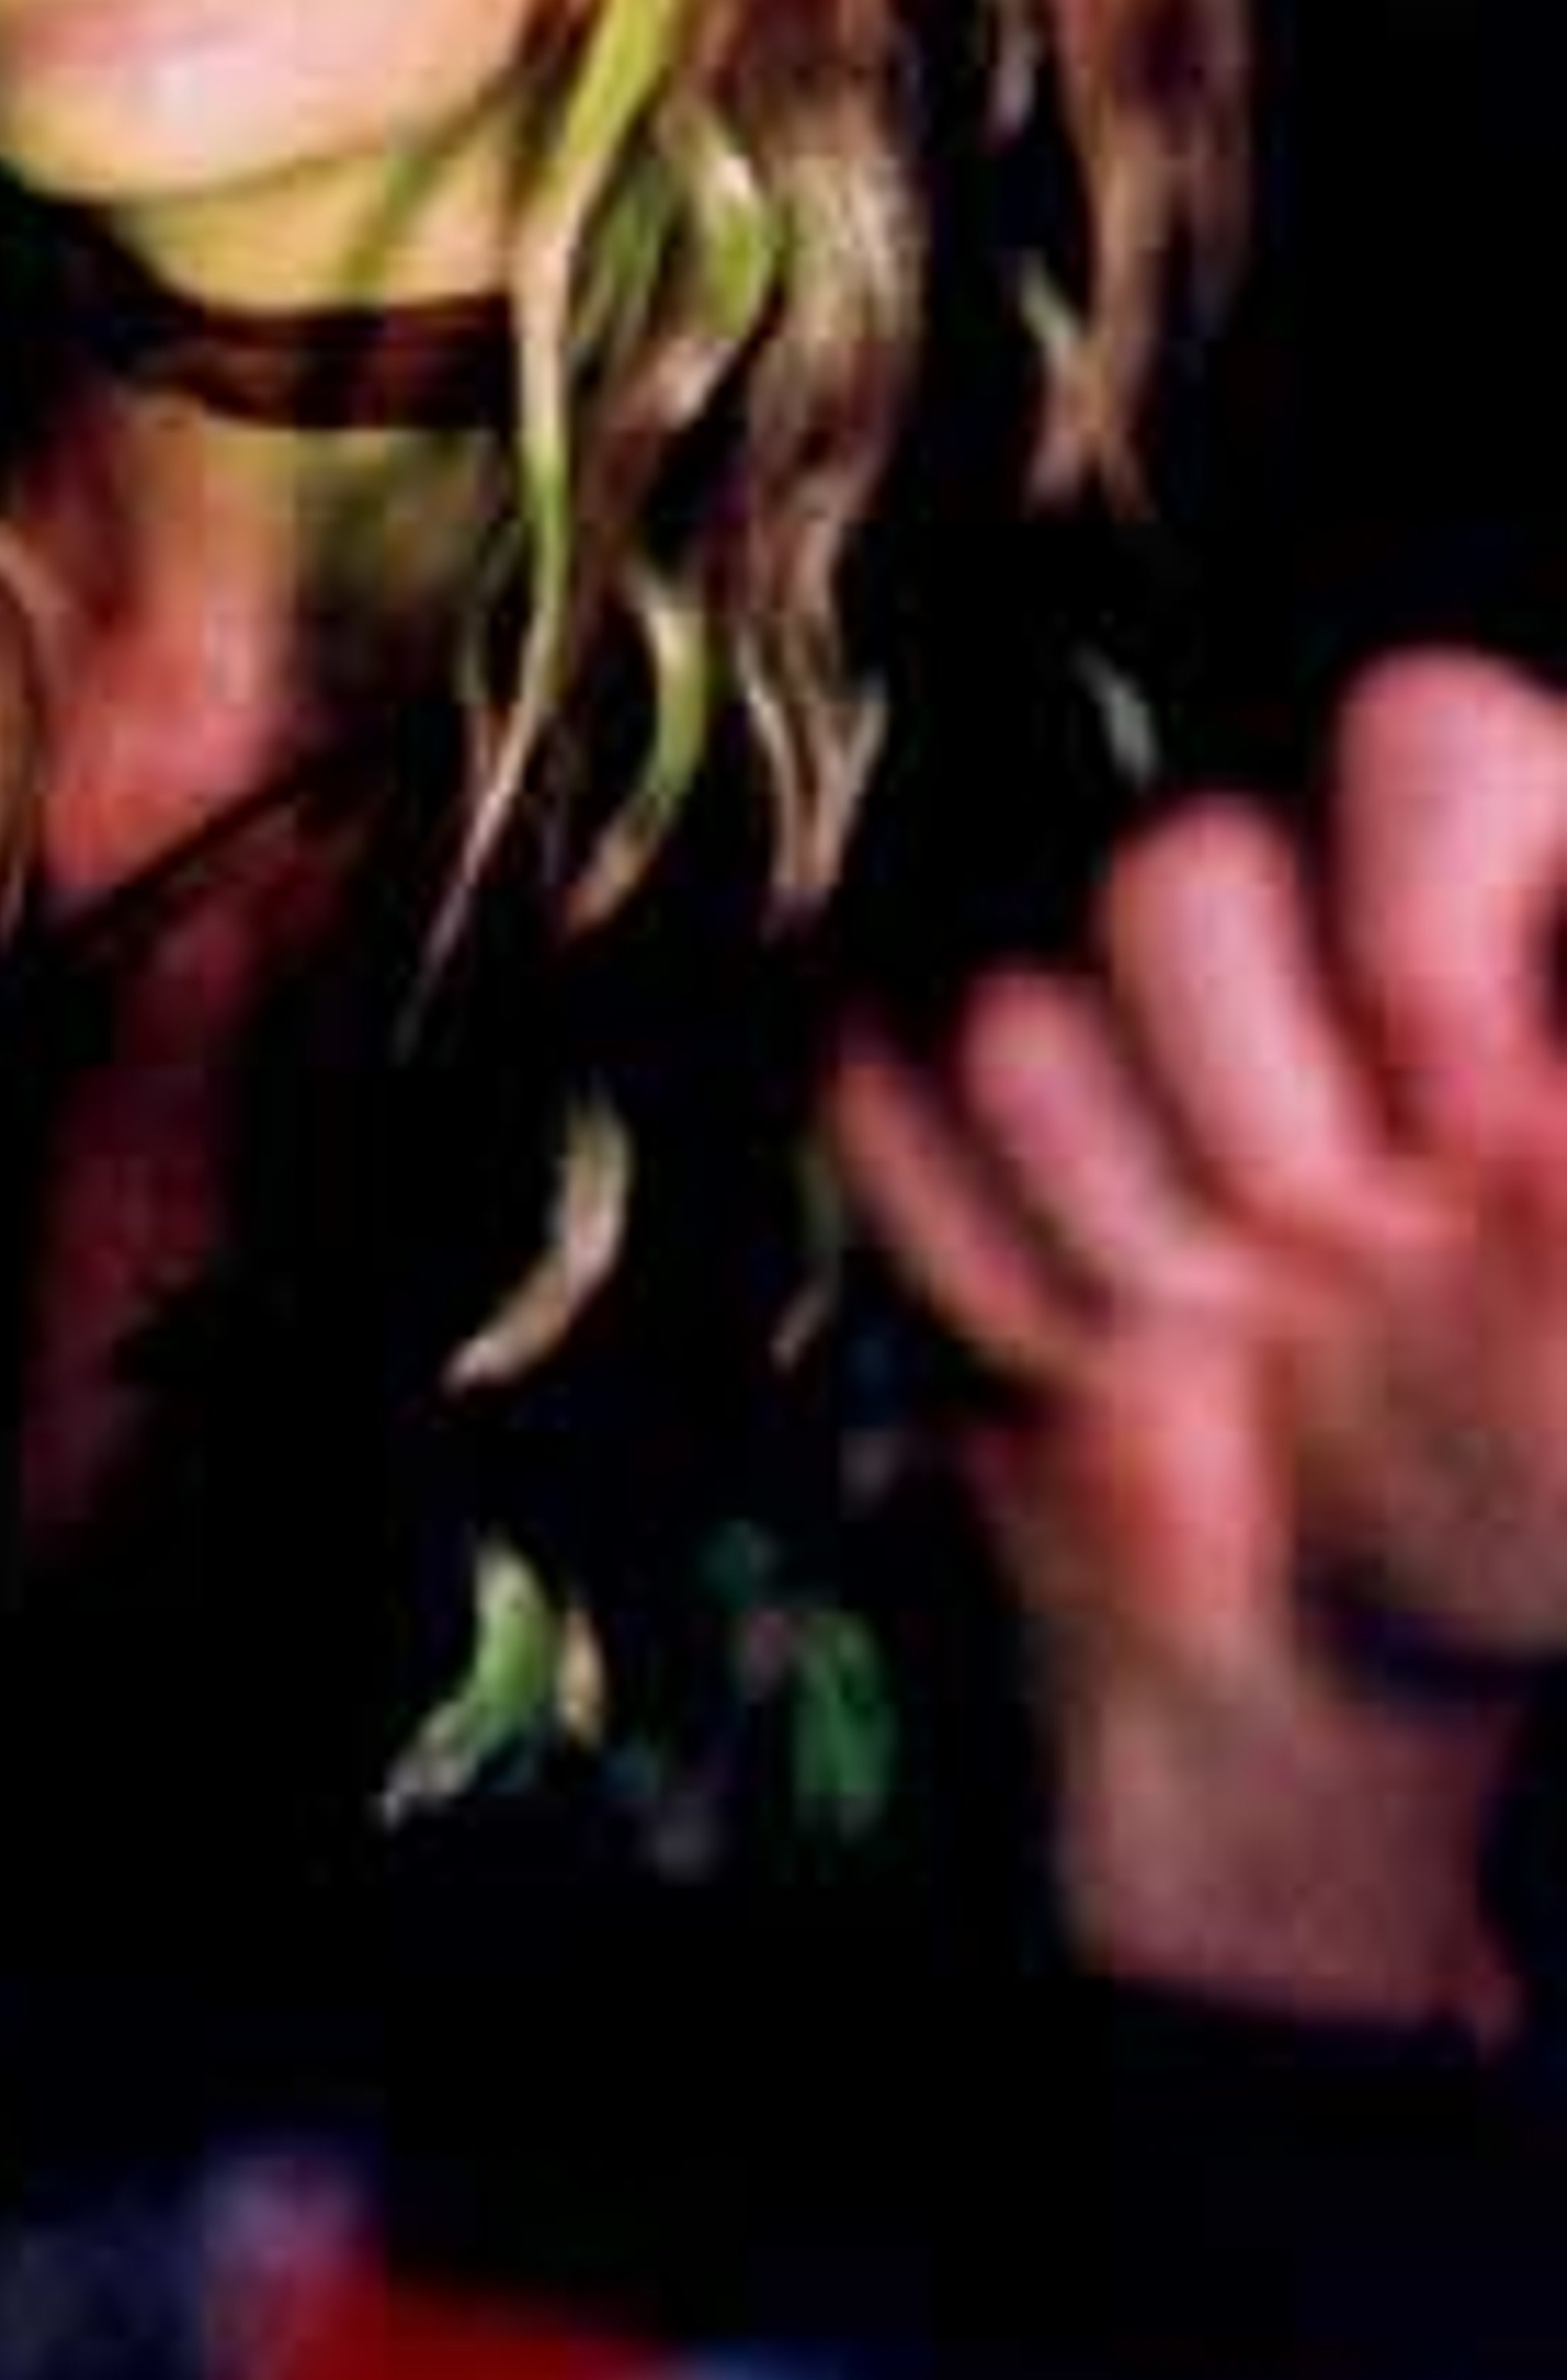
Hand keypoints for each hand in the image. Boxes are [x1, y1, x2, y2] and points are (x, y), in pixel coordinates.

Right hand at [822, 648, 1566, 2029]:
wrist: (1350, 1644)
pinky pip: (879, 1103)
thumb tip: (1524, 1137)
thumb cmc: (1537, 1467)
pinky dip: (993, 1268)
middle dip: (1254, 1126)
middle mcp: (1299, 906)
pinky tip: (1106, 1348)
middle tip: (1346, 1265)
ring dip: (1126, 1232)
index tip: (1467, 1135)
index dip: (1419, 921)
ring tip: (1232, 1329)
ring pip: (1015, 1014)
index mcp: (1501, 898)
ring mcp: (1107, 999)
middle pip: (1179, 869)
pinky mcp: (943, 1093)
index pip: (1426, 735)